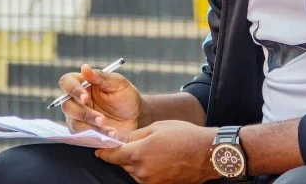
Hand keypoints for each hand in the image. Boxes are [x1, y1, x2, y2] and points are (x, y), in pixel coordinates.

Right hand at [58, 63, 141, 140]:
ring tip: (110, 129)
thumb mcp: (118, 83)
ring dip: (91, 126)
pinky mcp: (83, 131)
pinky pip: (82, 135)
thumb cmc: (126, 96)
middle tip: (101, 119)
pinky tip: (111, 134)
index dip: (72, 90)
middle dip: (83, 113)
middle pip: (67, 105)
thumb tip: (84, 67)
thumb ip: (101, 76)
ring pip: (74, 122)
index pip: (67, 82)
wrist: (137, 117)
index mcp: (83, 83)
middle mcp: (76, 100)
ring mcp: (78, 116)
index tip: (85, 98)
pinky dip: (96, 135)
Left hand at [95, 121, 218, 183]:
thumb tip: (125, 141)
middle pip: (123, 163)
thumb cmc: (184, 136)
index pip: (112, 156)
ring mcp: (150, 181)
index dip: (104, 152)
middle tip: (139, 143)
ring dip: (138, 162)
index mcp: (138, 153)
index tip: (99, 150)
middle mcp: (141, 171)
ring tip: (156, 150)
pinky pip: (146, 177)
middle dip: (126, 154)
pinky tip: (162, 159)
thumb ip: (136, 135)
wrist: (206, 154)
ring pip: (135, 171)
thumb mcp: (157, 126)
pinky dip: (148, 169)